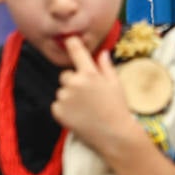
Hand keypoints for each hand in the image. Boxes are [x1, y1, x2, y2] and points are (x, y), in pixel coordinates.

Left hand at [52, 36, 145, 156]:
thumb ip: (106, 66)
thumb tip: (102, 53)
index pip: (76, 50)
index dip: (71, 43)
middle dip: (74, 81)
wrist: (113, 135)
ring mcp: (64, 98)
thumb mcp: (115, 83)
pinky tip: (78, 114)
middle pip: (66, 75)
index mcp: (89, 73)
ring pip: (62, 90)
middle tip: (87, 93)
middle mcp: (74, 83)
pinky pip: (57, 104)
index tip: (68, 39)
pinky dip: (64, 108)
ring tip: (84, 107)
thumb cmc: (117, 108)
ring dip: (69, 95)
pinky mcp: (58, 112)